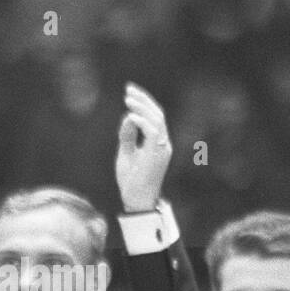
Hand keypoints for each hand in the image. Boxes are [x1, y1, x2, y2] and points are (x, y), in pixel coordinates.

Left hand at [115, 83, 172, 212]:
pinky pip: (152, 133)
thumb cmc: (131, 181)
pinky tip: (131, 116)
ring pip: (157, 120)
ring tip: (128, 99)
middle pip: (157, 114)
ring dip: (142, 107)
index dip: (144, 103)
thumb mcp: (126, 154)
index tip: (129, 92)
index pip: (155, 117)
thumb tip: (128, 117)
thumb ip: (128, 136)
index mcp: (158, 143)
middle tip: (128, 89)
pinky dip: (142, 122)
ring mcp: (161, 149)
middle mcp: (163, 144)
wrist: (136, 201)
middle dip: (143, 100)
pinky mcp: (156, 155)